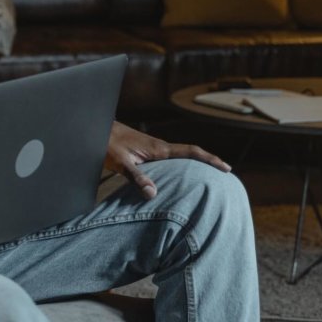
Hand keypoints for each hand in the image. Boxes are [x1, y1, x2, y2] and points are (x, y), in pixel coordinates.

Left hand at [104, 121, 230, 199]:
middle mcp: (159, 147)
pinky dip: (178, 168)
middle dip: (207, 163)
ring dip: (193, 165)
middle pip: (190, 155)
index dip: (209, 159)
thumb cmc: (107, 142)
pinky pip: (168, 161)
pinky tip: (177, 178)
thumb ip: (136, 177)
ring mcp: (153, 149)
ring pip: (179, 158)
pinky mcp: (146, 153)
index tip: (226, 167)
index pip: (190, 152)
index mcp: (158, 148)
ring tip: (206, 179)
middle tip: (224, 175)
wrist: (95, 128)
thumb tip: (153, 193)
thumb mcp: (121, 161)